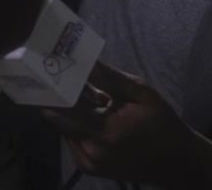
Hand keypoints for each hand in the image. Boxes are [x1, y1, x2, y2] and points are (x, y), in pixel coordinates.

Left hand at [41, 62, 211, 187]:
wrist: (175, 161)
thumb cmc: (160, 123)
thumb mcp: (141, 94)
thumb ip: (109, 77)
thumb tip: (84, 60)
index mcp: (106, 132)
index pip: (66, 107)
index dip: (56, 88)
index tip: (51, 71)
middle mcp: (92, 151)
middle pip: (60, 117)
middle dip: (61, 98)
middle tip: (66, 81)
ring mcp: (88, 162)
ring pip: (64, 128)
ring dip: (72, 113)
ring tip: (92, 102)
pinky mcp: (88, 167)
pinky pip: (72, 140)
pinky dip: (77, 127)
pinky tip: (96, 119)